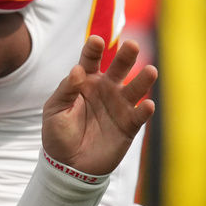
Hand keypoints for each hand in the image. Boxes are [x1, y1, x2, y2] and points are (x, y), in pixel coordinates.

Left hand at [41, 36, 156, 175]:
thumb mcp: (54, 110)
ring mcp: (118, 106)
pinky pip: (139, 116)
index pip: (90, 61)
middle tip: (132, 45)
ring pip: (134, 89)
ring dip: (143, 80)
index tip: (96, 40)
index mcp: (84, 82)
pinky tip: (148, 104)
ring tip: (151, 70)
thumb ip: (66, 90)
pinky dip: (145, 110)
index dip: (93, 50)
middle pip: (118, 69)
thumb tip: (77, 69)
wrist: (68, 165)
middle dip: (126, 57)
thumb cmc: (58, 134)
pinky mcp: (128, 125)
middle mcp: (105, 90)